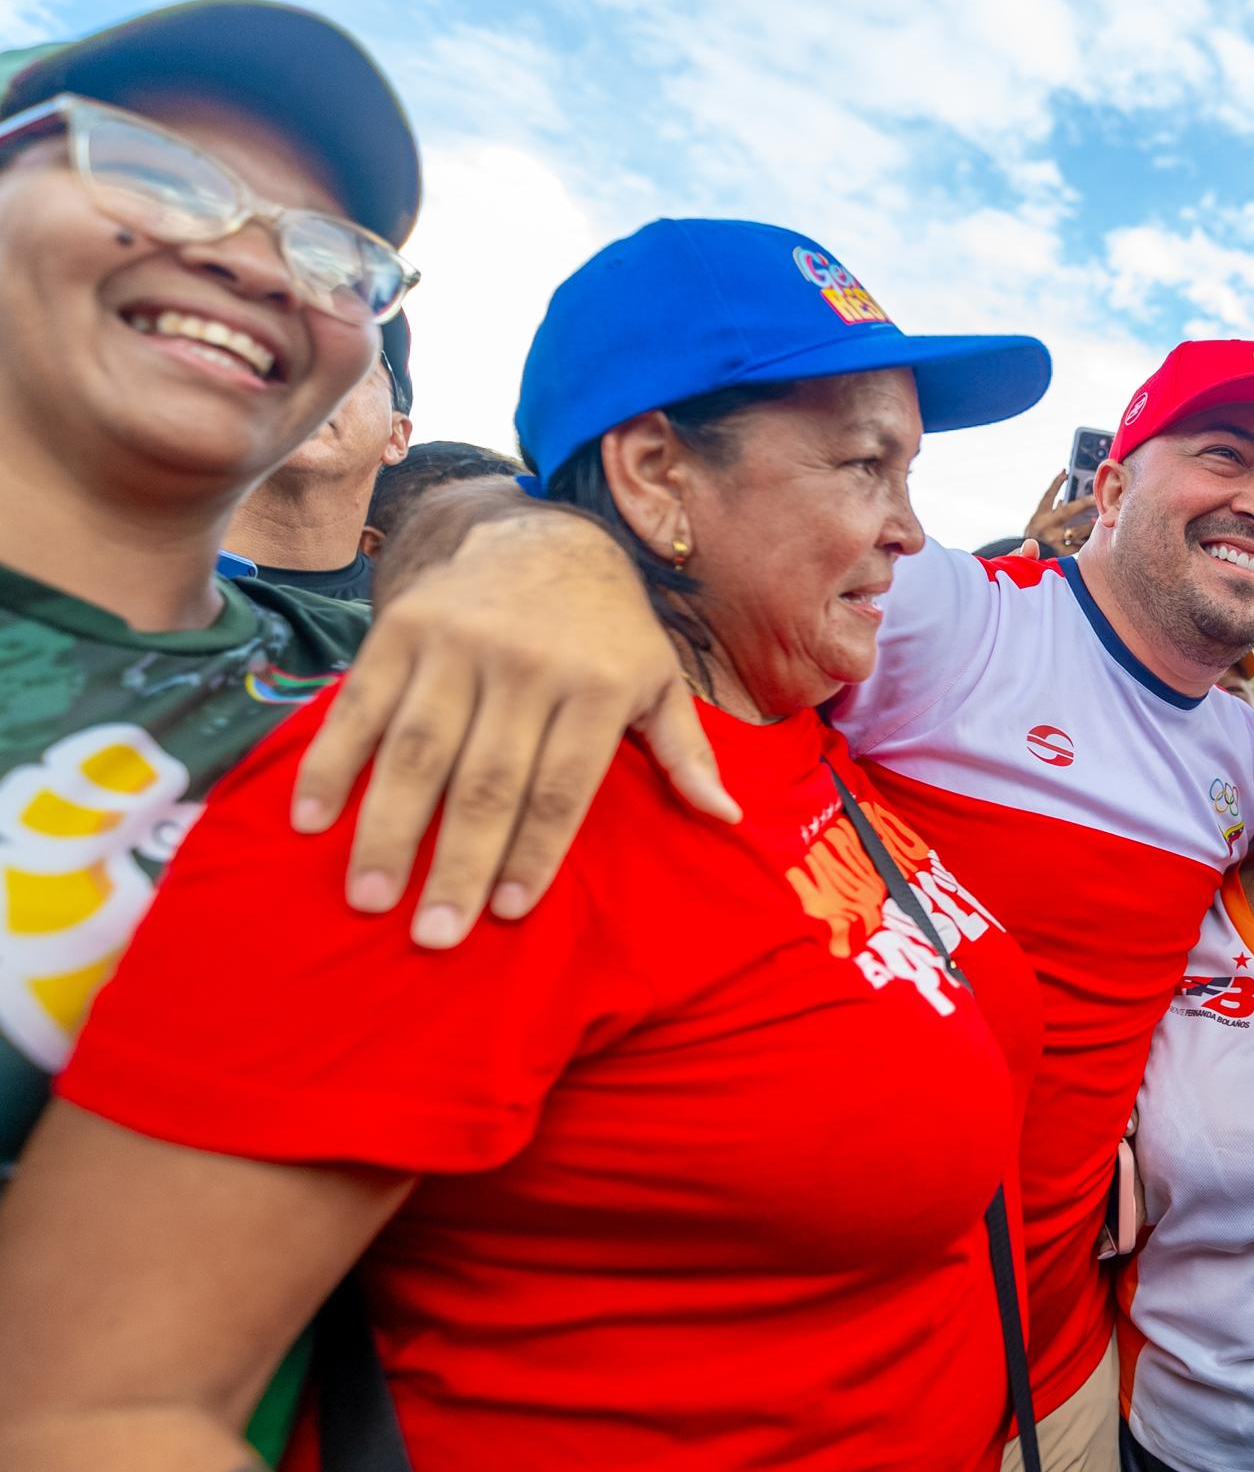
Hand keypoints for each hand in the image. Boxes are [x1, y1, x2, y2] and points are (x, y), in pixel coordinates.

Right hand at [292, 512, 740, 947]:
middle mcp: (527, 663)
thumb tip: (725, 817)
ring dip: (387, 829)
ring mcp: (458, 644)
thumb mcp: (659, 680)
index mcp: (595, 684)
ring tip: (368, 899)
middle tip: (433, 936)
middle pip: (486, 779)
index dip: (533, 851)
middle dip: (457, 862)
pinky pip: (360, 705)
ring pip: (418, 749)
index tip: (505, 914)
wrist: (544, 536)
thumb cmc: (609, 632)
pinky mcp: (402, 629)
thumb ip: (684, 750)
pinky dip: (331, 763)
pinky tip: (311, 821)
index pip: (561, 786)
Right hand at [1025, 470, 1097, 553]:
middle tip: (1095, 498)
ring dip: (1088, 526)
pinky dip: (1083, 543)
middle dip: (1083, 504)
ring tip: (1097, 520)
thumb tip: (1061, 501)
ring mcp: (1051, 540)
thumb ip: (1050, 513)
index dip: (1056, 483)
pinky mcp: (1057, 554)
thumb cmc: (1033, 540)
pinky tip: (1092, 540)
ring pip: (1074, 531)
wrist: (1021, 562)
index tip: (1065, 471)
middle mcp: (1044, 526)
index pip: (1048, 495)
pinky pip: (1075, 548)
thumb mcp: (1036, 523)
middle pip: (1067, 511)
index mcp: (1039, 516)